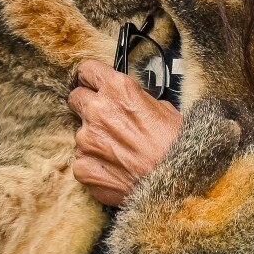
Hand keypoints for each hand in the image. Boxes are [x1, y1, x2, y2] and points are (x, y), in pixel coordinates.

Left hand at [68, 59, 182, 206]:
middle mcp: (98, 110)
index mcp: (118, 89)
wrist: (176, 183)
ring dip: (95, 138)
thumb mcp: (164, 108)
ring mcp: (86, 140)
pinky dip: (95, 163)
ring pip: (80, 132)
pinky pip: (82, 160)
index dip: (91, 78)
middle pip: (76, 98)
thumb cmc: (176, 146)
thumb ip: (137, 100)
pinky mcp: (83, 167)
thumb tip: (130, 102)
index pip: (87, 70)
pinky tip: (116, 168)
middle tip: (105, 118)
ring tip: (120, 151)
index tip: (92, 84)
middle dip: (87, 105)